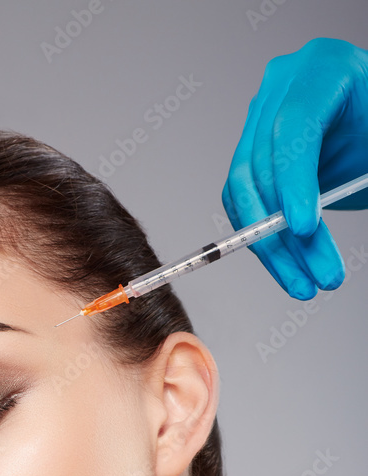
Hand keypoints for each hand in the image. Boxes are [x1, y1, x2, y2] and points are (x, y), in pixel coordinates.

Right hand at [221, 36, 367, 298]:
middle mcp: (281, 90)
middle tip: (318, 277)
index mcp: (323, 68)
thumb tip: (312, 223)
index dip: (294, 182)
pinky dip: (262, 241)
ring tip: (306, 284)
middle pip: (263, 168)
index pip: (292, 128)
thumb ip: (366, 175)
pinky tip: (288, 267)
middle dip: (287, 233)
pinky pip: (243, 203)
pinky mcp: (252, 154)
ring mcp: (260, 121)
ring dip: (273, 249)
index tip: (306, 229)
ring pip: (246, 193)